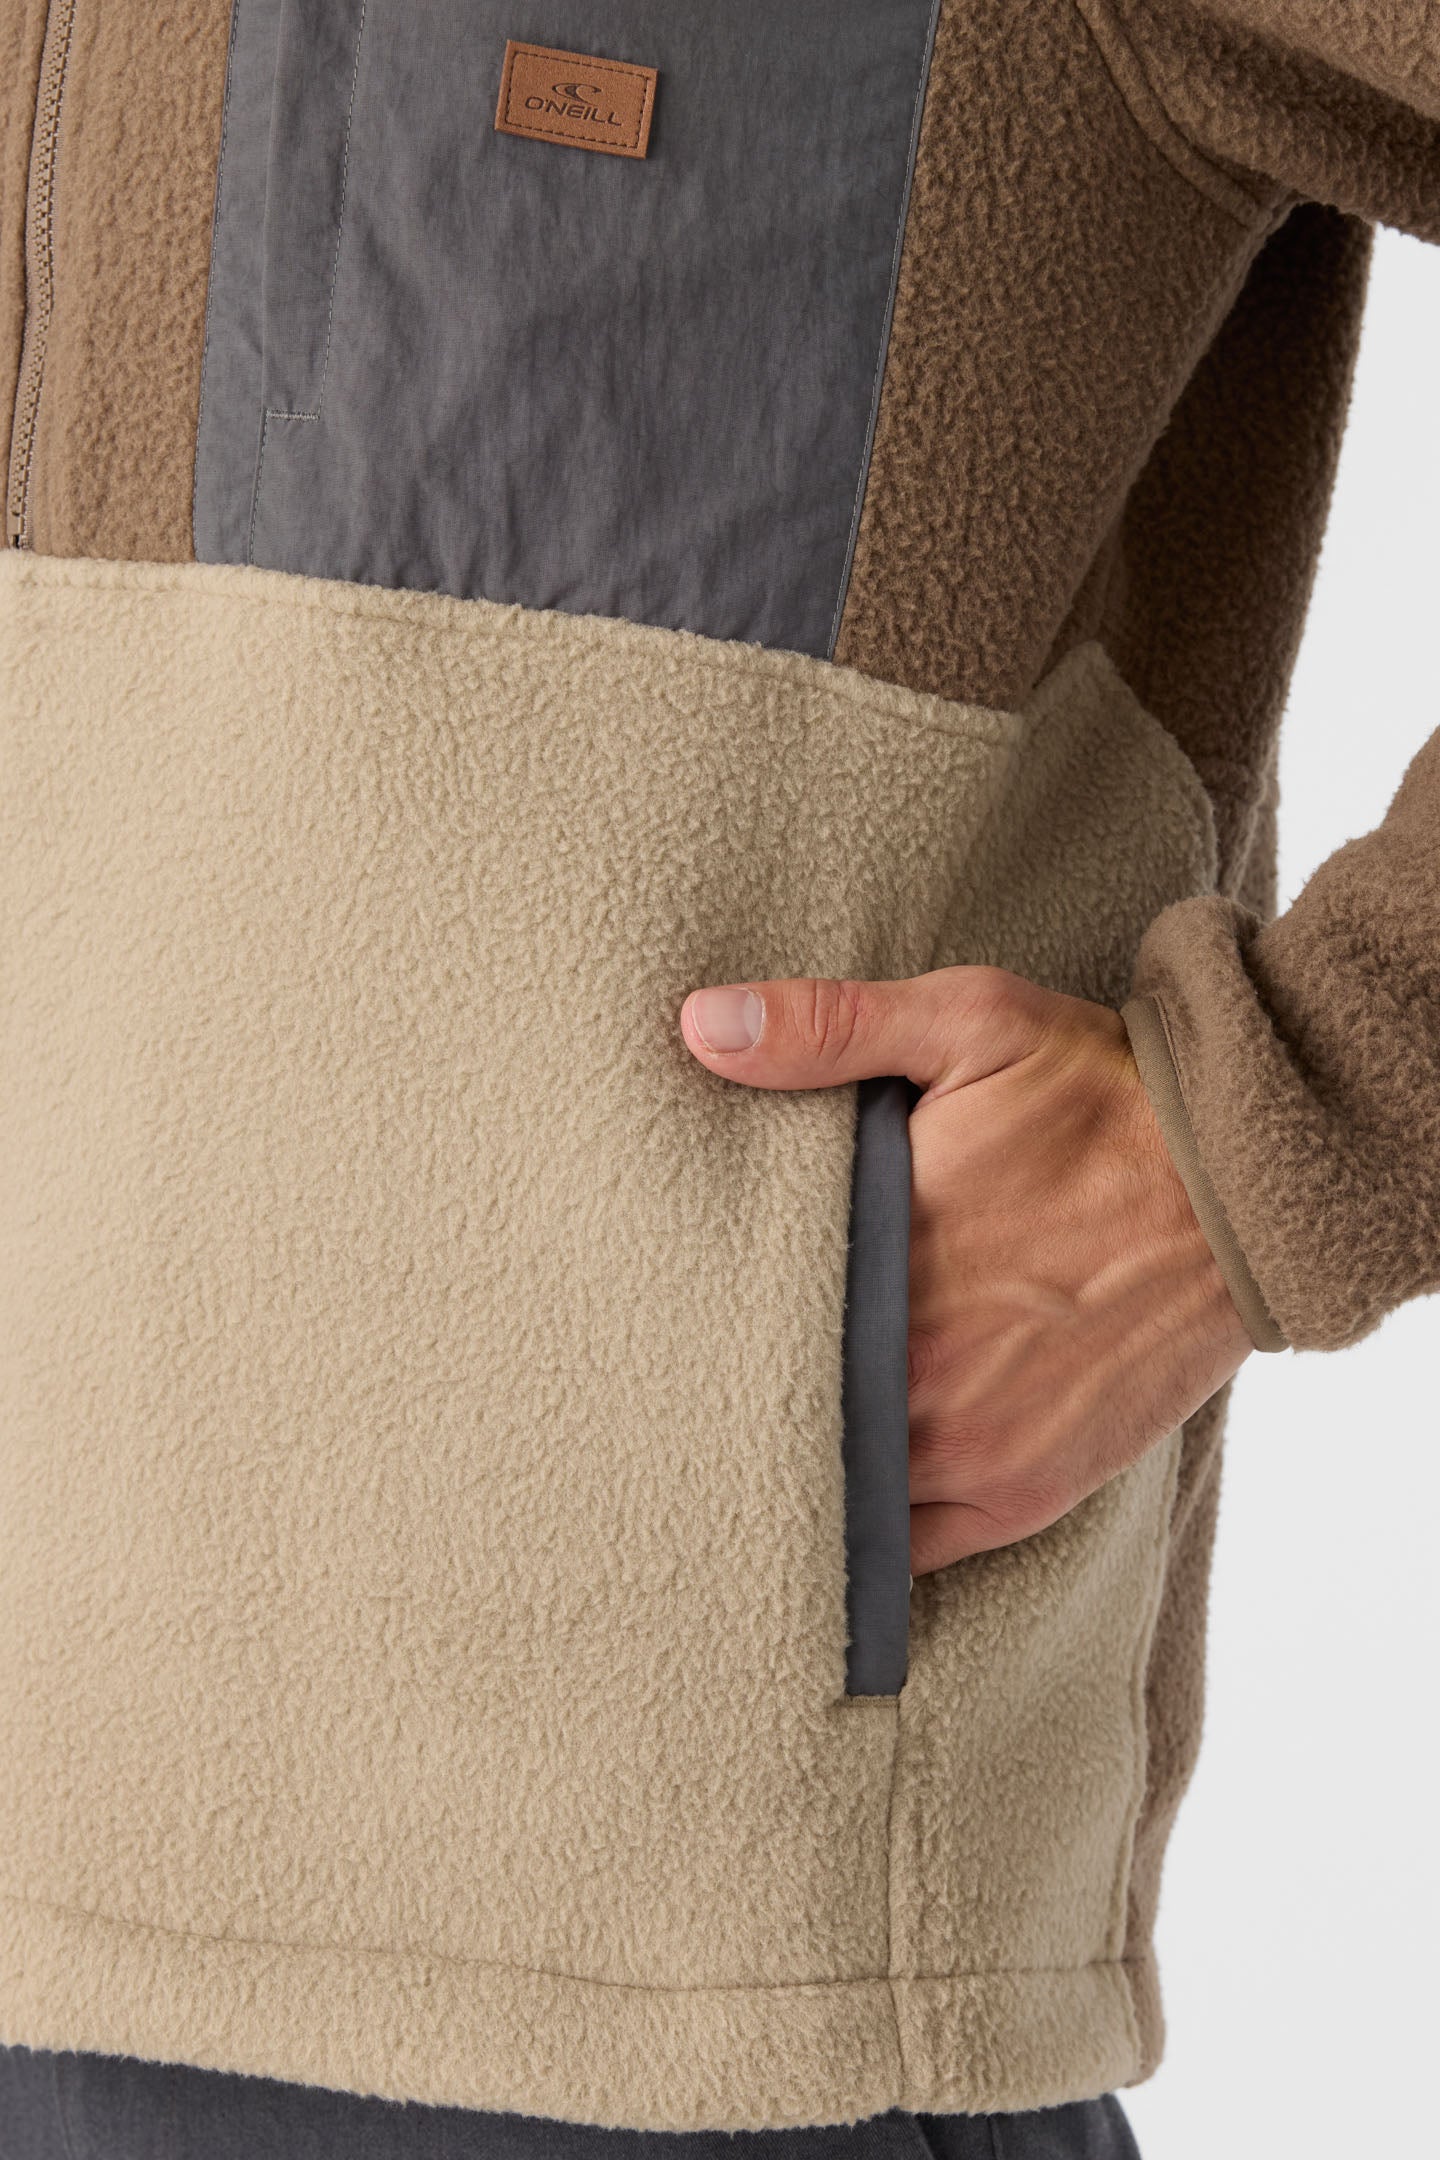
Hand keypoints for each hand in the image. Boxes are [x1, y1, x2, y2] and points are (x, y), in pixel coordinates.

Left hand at [680, 967, 1251, 1574]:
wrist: (1251, 1184)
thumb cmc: (1104, 1096)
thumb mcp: (970, 1021)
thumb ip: (830, 1027)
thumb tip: (701, 1025)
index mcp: (891, 1258)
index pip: (746, 1326)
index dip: (698, 1332)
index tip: (660, 1326)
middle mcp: (925, 1372)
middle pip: (782, 1420)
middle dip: (735, 1407)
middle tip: (675, 1400)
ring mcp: (975, 1448)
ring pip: (838, 1496)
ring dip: (799, 1473)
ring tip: (744, 1452)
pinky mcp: (1025, 1491)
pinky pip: (911, 1549)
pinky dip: (868, 1536)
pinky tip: (830, 1511)